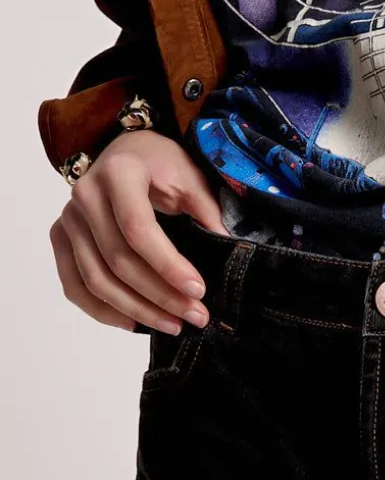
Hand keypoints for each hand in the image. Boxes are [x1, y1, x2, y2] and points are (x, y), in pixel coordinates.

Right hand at [49, 130, 229, 333]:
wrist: (126, 153)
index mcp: (119, 173)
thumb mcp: (191, 179)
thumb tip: (229, 254)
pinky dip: (102, 311)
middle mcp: (85, 195)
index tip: (198, 290)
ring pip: (96, 280)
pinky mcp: (61, 238)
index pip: (137, 229)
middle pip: (118, 260)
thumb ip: (208, 214)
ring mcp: (68, 218)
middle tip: (196, 316)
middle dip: (160, 296)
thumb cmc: (161, 166)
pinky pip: (74, 285)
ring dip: (136, 310)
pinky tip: (134, 324)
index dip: (168, 265)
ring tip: (173, 326)